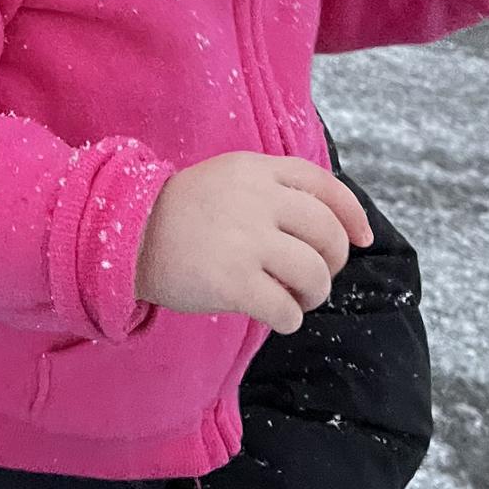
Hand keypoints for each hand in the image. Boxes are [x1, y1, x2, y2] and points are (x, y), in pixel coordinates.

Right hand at [134, 152, 372, 334]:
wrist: (125, 235)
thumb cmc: (179, 213)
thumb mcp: (225, 179)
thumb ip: (271, 190)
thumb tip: (330, 226)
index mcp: (255, 170)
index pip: (323, 185)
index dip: (352, 214)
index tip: (362, 239)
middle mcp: (257, 200)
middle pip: (327, 234)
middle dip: (333, 262)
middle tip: (315, 277)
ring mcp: (246, 241)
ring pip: (313, 274)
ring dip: (313, 294)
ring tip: (295, 299)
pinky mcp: (233, 282)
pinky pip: (286, 308)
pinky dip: (289, 318)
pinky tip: (274, 315)